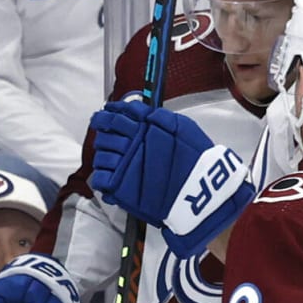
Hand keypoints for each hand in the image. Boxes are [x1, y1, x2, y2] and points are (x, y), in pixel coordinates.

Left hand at [89, 101, 252, 258]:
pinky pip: (102, 179)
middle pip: (105, 134)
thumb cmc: (196, 159)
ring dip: (103, 154)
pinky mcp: (122, 188)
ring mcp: (125, 166)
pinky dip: (103, 176)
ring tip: (109, 157)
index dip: (108, 114)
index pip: (117, 115)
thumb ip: (161, 118)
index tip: (105, 113)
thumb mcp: (183, 127)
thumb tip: (145, 112)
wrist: (201, 189)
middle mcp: (132, 145)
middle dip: (103, 133)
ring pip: (100, 155)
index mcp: (145, 128)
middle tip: (106, 136)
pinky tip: (110, 175)